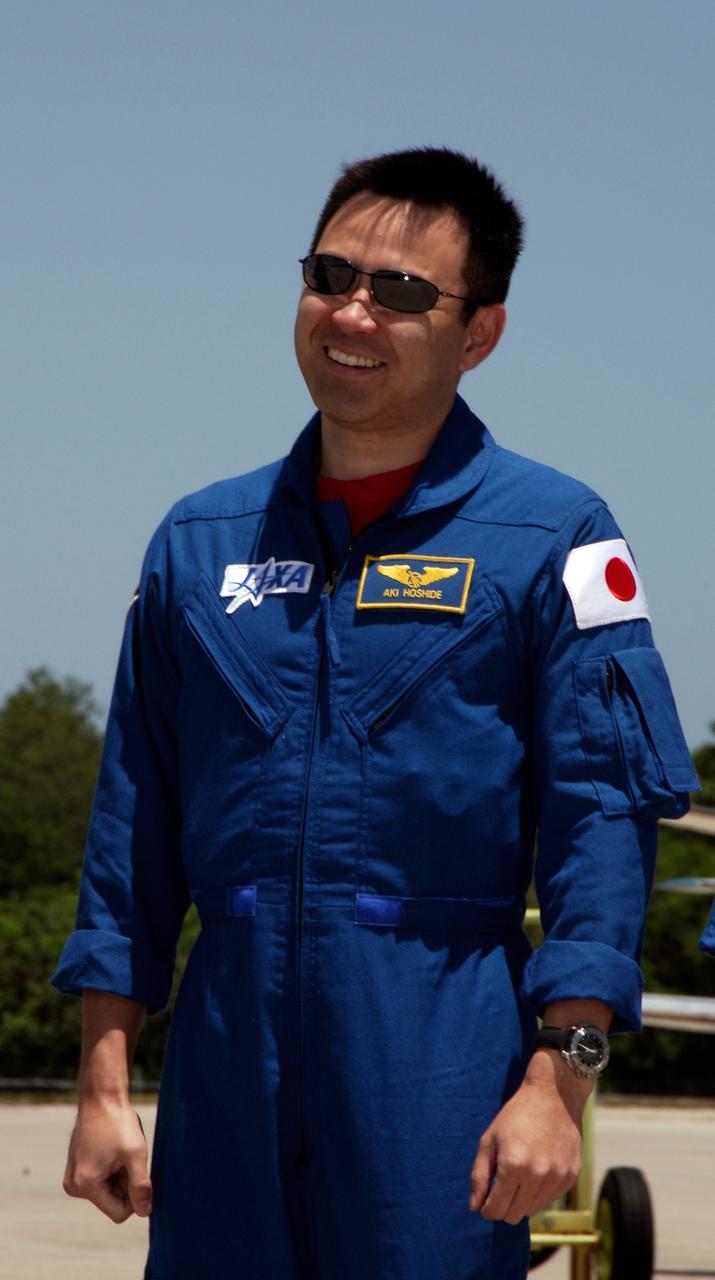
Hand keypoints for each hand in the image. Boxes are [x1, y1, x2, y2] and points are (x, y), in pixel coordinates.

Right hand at [63, 1096, 151, 1222]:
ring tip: (119, 1151)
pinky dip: (111, 1170)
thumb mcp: (136, 1153)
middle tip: (127, 1156)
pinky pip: (100, 1182)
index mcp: (86, 1185)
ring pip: (108, 1192)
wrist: (101, 1096)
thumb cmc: (119, 1122)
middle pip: (113, 1202)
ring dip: (120, 1176)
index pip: (120, 1213)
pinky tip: (111, 1149)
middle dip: (126, 1183)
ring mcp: (72, 1179)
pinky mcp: (75, 1170)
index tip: (136, 1169)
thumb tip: (145, 1212)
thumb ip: (141, 1186)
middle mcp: (74, 1187)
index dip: (135, 1196)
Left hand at [468, 1055, 586, 1224]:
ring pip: (532, 1210)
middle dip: (503, 1206)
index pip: (496, 1210)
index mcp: (513, 1165)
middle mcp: (538, 1175)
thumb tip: (474, 1207)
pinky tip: (538, 1167)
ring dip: (522, 1199)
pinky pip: (549, 1198)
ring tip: (521, 1173)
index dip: (487, 1209)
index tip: (485, 1202)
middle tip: (501, 1187)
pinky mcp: (571, 1176)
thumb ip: (479, 1175)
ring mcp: (557, 1177)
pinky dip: (540, 1191)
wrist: (554, 1096)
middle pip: (514, 1215)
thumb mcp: (489, 1140)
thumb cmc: (516, 1116)